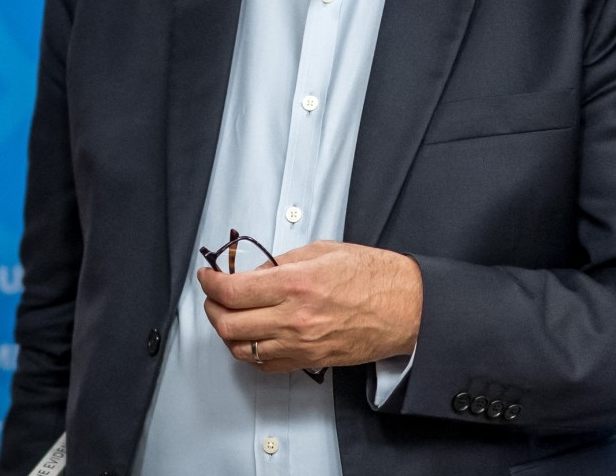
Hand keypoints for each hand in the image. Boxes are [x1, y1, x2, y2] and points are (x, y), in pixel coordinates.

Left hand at [199, 241, 421, 373]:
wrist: (408, 307)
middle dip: (212, 308)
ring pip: (241, 348)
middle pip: (228, 323)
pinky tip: (254, 335)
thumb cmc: (375, 275)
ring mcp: (300, 344)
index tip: (207, 276)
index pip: (233, 290)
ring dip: (227, 332)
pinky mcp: (309, 361)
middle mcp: (294, 317)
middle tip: (214, 295)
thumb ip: (285, 261)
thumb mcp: (326, 251)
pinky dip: (250, 351)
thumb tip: (254, 272)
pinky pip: (264, 364)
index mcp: (297, 283)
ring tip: (230, 316)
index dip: (210, 283)